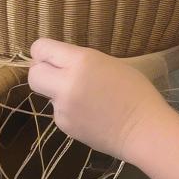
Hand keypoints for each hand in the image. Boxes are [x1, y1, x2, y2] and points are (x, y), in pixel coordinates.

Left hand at [27, 39, 175, 160]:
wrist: (145, 130)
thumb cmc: (137, 92)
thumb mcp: (110, 64)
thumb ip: (81, 62)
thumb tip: (62, 64)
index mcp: (80, 62)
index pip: (41, 48)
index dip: (43, 53)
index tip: (53, 58)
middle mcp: (66, 83)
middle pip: (33, 75)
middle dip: (42, 73)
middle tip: (59, 76)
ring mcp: (63, 108)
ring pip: (47, 95)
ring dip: (58, 93)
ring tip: (87, 99)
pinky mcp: (65, 127)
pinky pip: (59, 112)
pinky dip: (69, 111)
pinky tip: (91, 114)